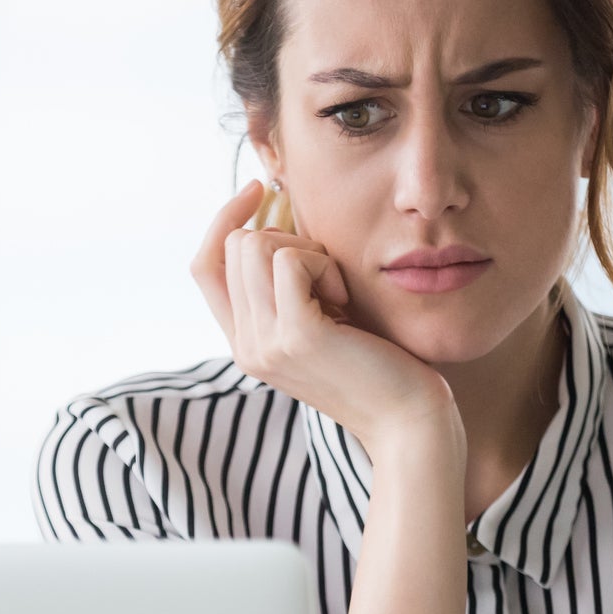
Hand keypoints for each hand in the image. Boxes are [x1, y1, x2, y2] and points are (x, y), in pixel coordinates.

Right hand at [191, 181, 459, 453]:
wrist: (408, 423)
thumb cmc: (379, 365)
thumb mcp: (322, 321)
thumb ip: (290, 288)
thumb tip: (276, 216)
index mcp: (245, 343)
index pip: (204, 266)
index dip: (224, 220)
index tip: (261, 190)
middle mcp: (245, 347)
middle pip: (233, 245)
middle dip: (286, 238)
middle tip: (330, 277)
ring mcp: (265, 344)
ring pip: (254, 245)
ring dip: (307, 251)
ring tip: (338, 291)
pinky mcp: (296, 336)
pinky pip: (291, 260)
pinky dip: (324, 264)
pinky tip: (346, 299)